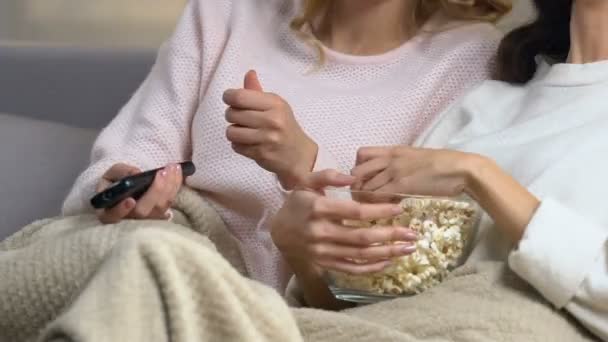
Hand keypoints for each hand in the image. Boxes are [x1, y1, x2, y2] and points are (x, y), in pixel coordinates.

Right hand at [95, 163, 182, 223]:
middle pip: (143, 211)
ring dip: (169, 186)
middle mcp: (128, 220)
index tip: (130, 200)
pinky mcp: (159, 216)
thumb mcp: (111, 175)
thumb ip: (120, 172)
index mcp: (108, 212)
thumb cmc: (114, 184)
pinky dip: (175, 187)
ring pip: (159, 208)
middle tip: (163, 171)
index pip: (112, 216)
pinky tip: (177, 173)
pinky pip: (169, 203)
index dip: (121, 210)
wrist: (125, 189)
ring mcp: (145, 220)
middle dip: (155, 190)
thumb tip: (136, 173)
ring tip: (173, 167)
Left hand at [223, 70, 317, 188]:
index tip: (230, 100)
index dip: (229, 97)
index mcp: (275, 103)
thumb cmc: (285, 127)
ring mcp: (267, 138)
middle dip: (232, 116)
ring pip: (231, 132)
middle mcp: (272, 119)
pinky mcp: (261, 154)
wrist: (299, 155)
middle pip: (232, 113)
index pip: (240, 96)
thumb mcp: (276, 106)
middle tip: (241, 119)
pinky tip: (250, 143)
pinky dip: (239, 145)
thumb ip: (258, 92)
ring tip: (244, 132)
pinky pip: (236, 146)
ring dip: (234, 132)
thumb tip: (249, 73)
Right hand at [270, 170, 417, 274]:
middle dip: (390, 236)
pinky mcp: (325, 264)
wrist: (280, 231)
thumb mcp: (306, 183)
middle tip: (412, 234)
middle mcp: (320, 232)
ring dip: (386, 253)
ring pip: (359, 255)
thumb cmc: (298, 203)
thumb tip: (352, 177)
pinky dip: (371, 268)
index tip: (398, 209)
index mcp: (318, 208)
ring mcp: (322, 251)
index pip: (354, 211)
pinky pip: (351, 269)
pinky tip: (388, 262)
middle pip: (361, 237)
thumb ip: (327, 175)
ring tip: (407, 249)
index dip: (378, 211)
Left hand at [351, 146, 480, 196]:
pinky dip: (375, 205)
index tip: (363, 181)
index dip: (357, 169)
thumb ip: (400, 165)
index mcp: (393, 150)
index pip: (361, 154)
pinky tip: (383, 210)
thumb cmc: (444, 165)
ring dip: (364, 199)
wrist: (461, 169)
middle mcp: (389, 158)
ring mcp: (394, 171)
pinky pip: (377, 195)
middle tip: (363, 199)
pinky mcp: (401, 185)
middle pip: (357, 171)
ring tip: (371, 209)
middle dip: (355, 186)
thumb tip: (391, 179)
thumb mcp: (416, 159)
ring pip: (364, 186)